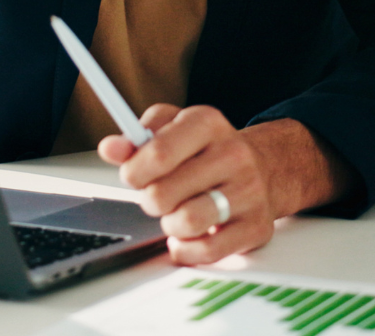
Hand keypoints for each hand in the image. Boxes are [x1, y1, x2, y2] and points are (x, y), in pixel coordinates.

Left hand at [98, 106, 351, 263]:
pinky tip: (187, 234)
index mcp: (207, 122)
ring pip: (187, 222)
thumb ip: (137, 138)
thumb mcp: (173, 127)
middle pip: (165, 193)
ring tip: (175, 212)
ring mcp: (248, 191)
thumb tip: (110, 148)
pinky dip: (187, 248)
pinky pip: (208, 251)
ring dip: (170, 224)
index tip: (131, 175)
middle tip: (156, 195)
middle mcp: (232, 154)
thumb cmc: (208, 148)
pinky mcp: (256, 227)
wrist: (265, 166)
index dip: (134, 171)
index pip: (158, 152)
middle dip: (149, 199)